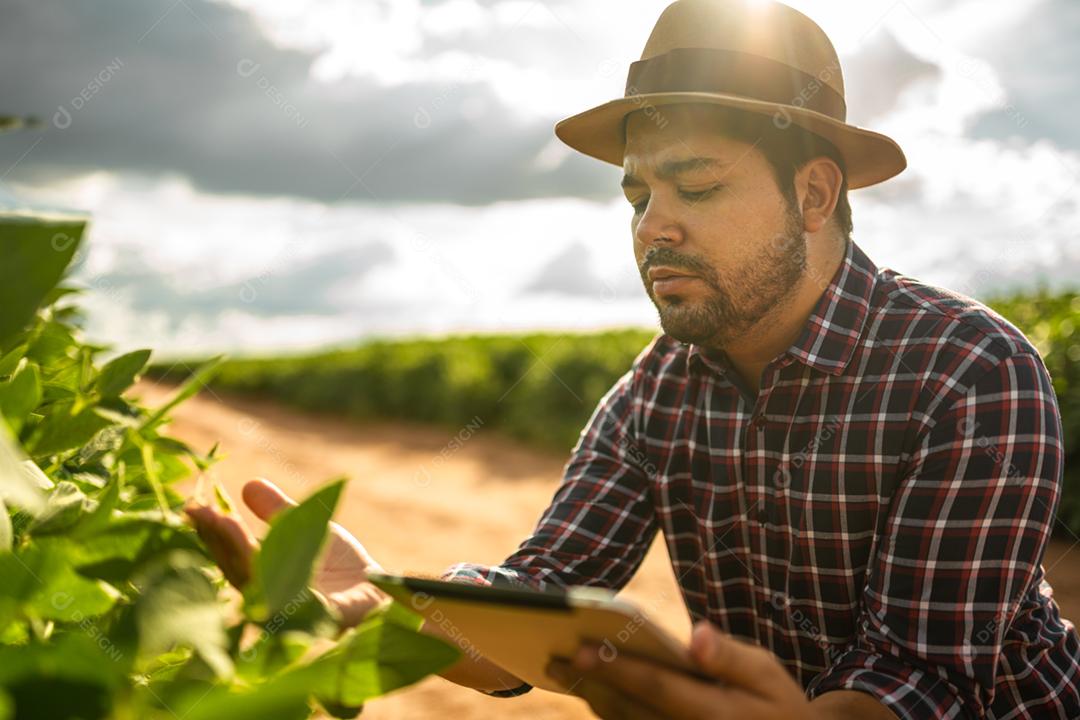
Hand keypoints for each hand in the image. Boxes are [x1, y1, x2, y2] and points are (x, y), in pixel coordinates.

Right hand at [183, 477, 389, 628]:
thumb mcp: (306, 526)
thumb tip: (247, 485)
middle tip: (201, 512)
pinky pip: (298, 602)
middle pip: (237, 569)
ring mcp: (293, 610)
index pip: (230, 554)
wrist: (380, 589)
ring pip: (260, 584)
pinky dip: (279, 583)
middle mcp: (270, 596)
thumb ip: (277, 511)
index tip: (193, 506)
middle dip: (219, 540)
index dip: (212, 532)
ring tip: (226, 523)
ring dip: (240, 554)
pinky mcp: (321, 618)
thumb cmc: (338, 563)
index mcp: (263, 574)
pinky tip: (264, 561)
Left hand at [544, 620, 882, 719]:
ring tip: (562, 672)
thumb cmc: (778, 705)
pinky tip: (592, 695)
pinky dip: (609, 715)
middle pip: (629, 709)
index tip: (581, 648)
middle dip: (591, 682)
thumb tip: (696, 636)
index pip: (655, 686)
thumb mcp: (767, 674)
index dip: (616, 667)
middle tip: (555, 657)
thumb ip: (730, 656)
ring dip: (592, 699)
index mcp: (714, 713)